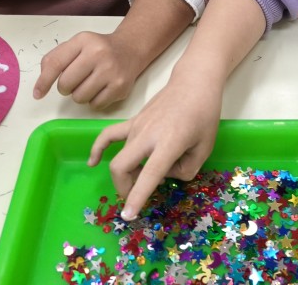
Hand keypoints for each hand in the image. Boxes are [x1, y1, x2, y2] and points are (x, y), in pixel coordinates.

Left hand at [34, 28, 148, 107]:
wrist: (130, 49)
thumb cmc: (97, 49)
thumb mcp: (76, 45)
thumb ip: (55, 58)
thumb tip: (41, 85)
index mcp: (83, 40)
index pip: (55, 63)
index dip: (43, 81)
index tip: (38, 94)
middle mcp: (98, 53)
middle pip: (66, 84)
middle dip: (66, 87)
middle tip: (74, 81)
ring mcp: (111, 71)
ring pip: (79, 98)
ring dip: (80, 95)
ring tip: (89, 84)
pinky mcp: (120, 86)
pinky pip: (95, 105)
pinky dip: (94, 101)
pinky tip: (100, 89)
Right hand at [87, 69, 222, 219]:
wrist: (194, 82)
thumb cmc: (204, 114)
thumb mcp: (205, 147)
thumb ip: (186, 170)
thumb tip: (166, 176)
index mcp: (169, 142)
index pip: (148, 175)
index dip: (137, 197)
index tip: (128, 215)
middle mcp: (148, 134)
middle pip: (120, 166)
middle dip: (123, 189)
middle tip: (135, 198)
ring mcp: (137, 126)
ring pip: (118, 156)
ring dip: (124, 174)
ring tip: (136, 180)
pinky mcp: (132, 120)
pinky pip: (109, 135)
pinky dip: (97, 149)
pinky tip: (92, 162)